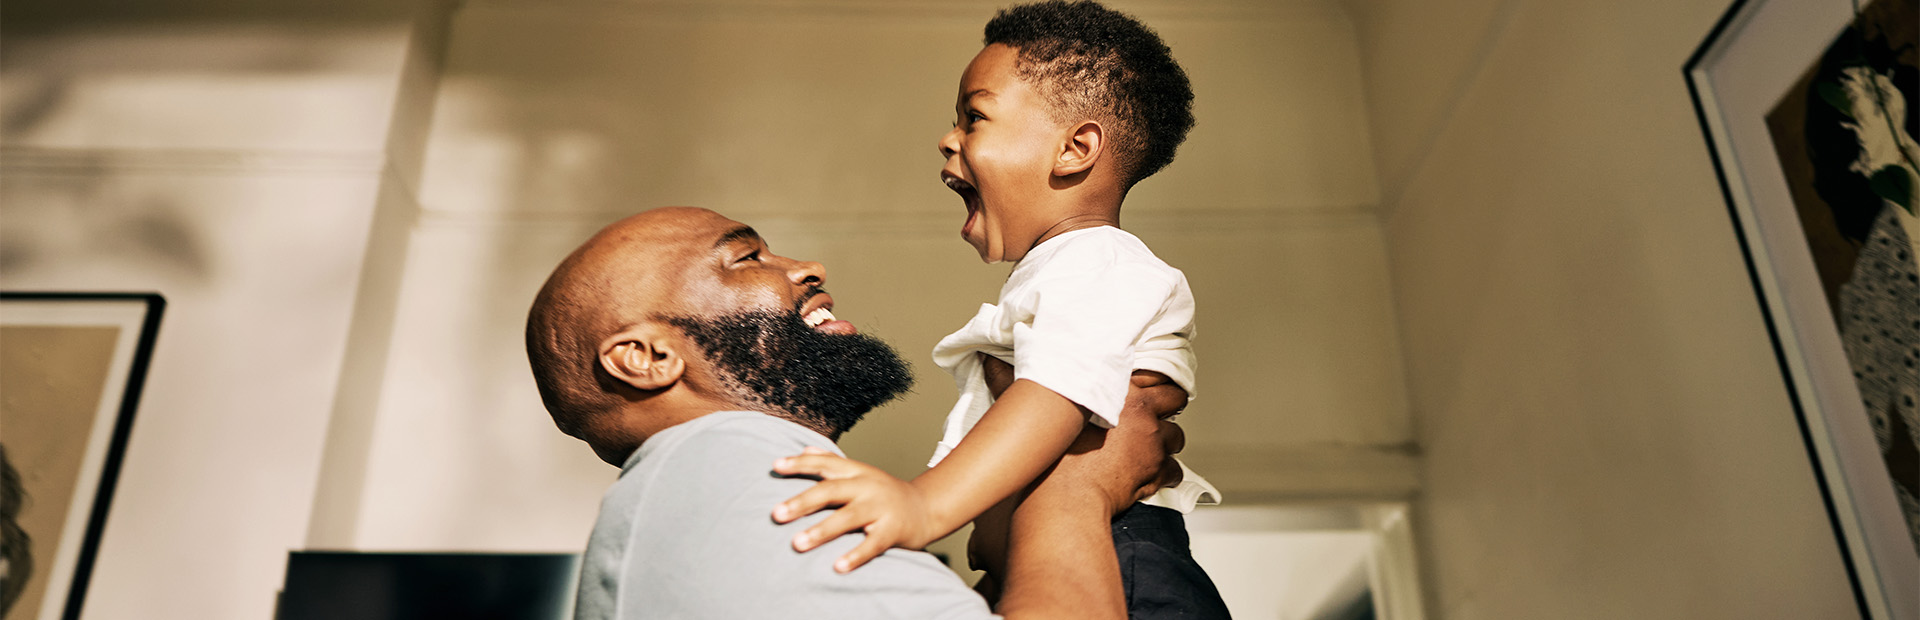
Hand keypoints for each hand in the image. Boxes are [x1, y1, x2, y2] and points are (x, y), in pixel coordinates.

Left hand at [770, 447, 940, 572]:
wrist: (926, 508)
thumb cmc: (884, 493)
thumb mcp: (861, 472)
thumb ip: (833, 462)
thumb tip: (804, 449)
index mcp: (857, 472)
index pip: (825, 464)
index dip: (800, 464)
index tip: (775, 467)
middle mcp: (867, 486)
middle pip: (832, 490)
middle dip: (802, 502)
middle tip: (776, 514)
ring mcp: (881, 508)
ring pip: (849, 518)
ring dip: (822, 531)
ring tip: (797, 544)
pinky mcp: (893, 531)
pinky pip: (872, 544)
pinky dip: (856, 555)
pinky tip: (837, 567)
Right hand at [968, 370, 1185, 579]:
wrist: (1063, 501)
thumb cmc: (1049, 459)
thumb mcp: (1030, 412)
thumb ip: (1009, 382)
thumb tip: (988, 360)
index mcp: (1117, 389)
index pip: (1153, 373)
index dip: (1149, 381)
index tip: (1142, 388)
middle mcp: (1142, 413)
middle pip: (1176, 399)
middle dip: (1168, 407)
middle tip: (1153, 415)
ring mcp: (1152, 444)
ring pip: (1176, 436)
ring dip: (1166, 442)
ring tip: (1149, 447)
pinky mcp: (1155, 473)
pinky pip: (1174, 471)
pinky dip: (1165, 473)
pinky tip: (1150, 476)